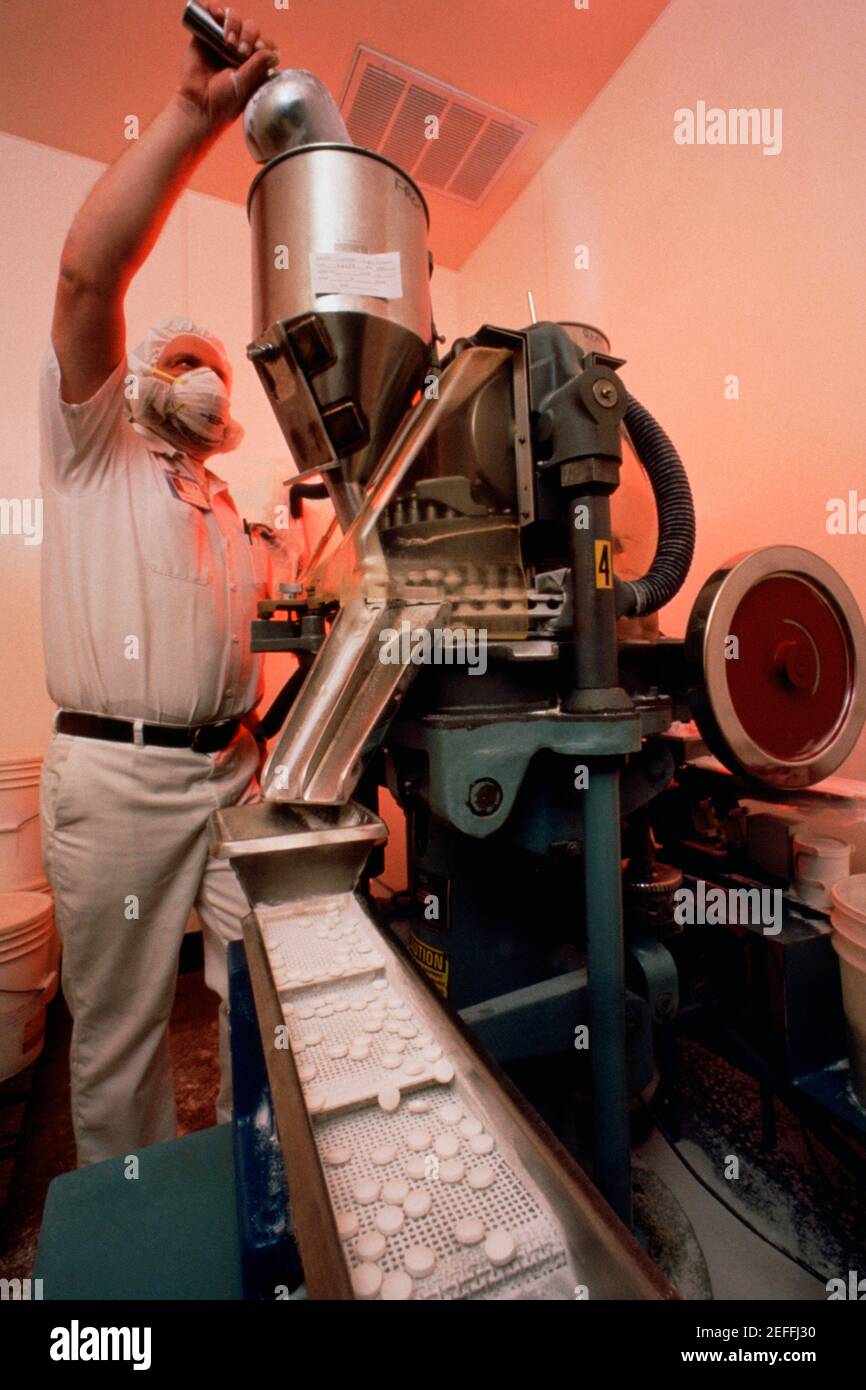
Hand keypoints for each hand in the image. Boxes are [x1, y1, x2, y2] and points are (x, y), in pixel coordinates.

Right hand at [177, 3, 278, 130]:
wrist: (198, 104)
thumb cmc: (223, 101)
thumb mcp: (244, 85)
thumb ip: (257, 67)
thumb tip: (273, 53)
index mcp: (255, 63)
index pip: (266, 43)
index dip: (264, 42)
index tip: (258, 49)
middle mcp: (240, 49)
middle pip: (251, 28)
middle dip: (249, 35)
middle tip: (240, 51)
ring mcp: (222, 41)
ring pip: (234, 18)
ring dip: (234, 22)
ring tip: (227, 41)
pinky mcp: (206, 35)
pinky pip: (211, 13)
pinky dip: (214, 8)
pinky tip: (216, 13)